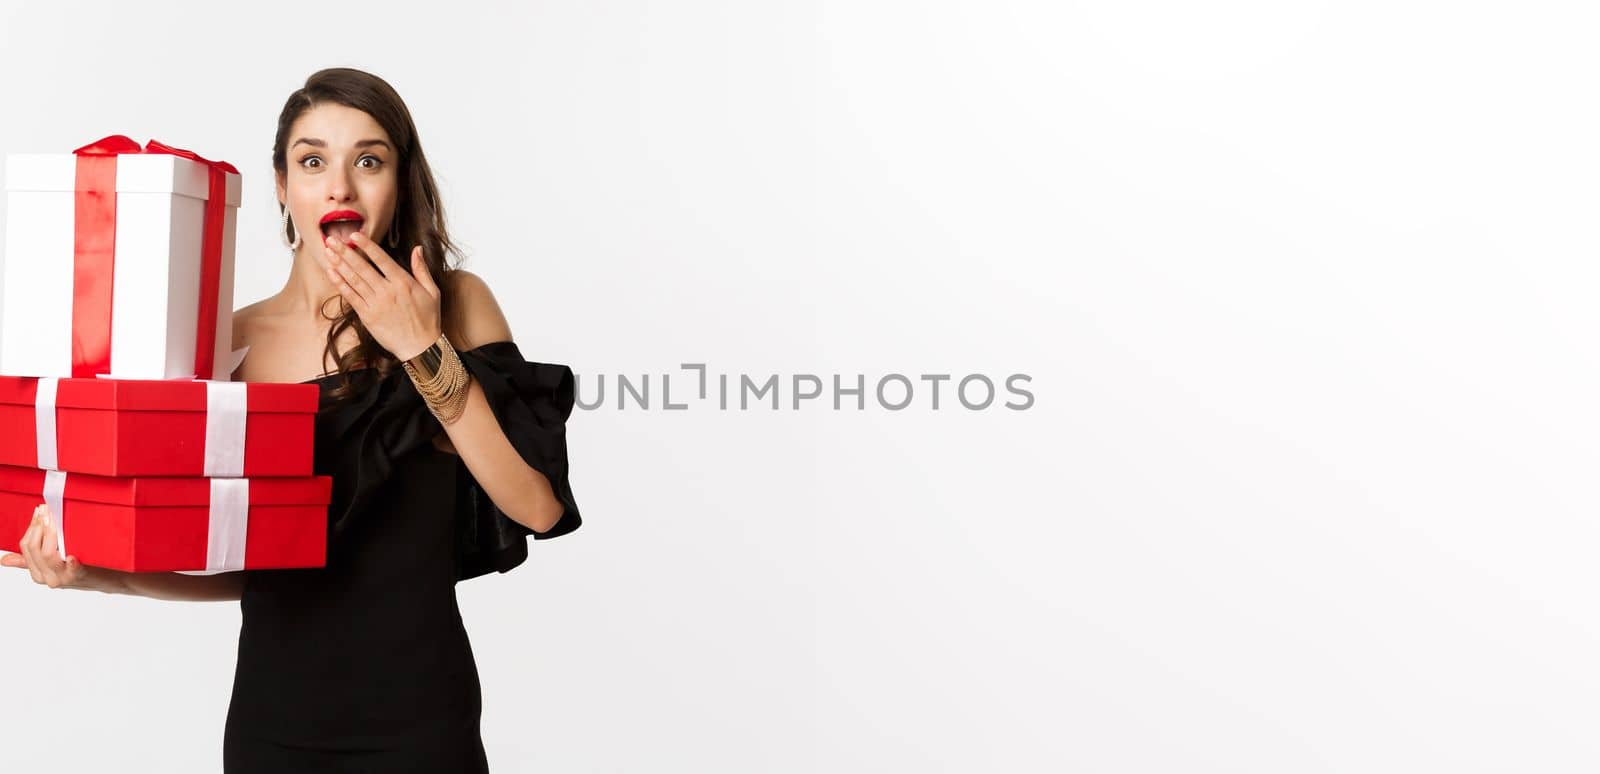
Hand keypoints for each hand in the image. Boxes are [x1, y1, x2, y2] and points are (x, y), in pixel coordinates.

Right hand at [1, 504, 91, 589]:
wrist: (106, 581)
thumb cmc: (80, 569)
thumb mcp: (52, 565)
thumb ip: (29, 561)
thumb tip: (4, 560)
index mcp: (37, 572)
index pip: (26, 546)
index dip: (32, 527)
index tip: (39, 511)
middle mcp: (47, 576)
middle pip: (34, 548)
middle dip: (39, 526)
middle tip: (46, 510)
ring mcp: (62, 578)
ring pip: (48, 554)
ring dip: (50, 534)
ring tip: (54, 521)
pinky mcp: (80, 577)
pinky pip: (72, 570)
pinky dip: (71, 563)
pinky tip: (72, 557)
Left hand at [319, 231, 442, 360]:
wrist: (420, 348)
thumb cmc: (428, 320)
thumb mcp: (433, 292)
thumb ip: (422, 269)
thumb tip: (417, 249)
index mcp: (403, 282)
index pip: (381, 258)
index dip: (366, 245)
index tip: (354, 235)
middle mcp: (388, 291)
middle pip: (362, 267)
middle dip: (345, 251)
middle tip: (332, 239)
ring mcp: (376, 303)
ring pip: (354, 279)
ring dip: (339, 264)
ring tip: (328, 252)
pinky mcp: (368, 316)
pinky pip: (351, 296)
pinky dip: (340, 284)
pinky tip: (332, 273)